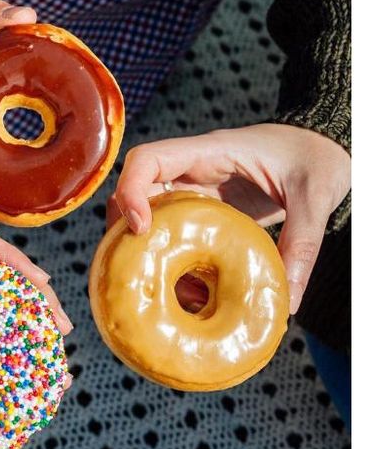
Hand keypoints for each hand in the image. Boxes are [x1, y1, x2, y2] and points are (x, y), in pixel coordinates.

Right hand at [112, 124, 350, 313]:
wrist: (325, 146)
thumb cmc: (317, 157)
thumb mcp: (315, 197)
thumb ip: (302, 244)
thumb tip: (289, 302)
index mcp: (209, 153)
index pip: (147, 159)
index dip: (131, 190)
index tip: (140, 228)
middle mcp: (192, 170)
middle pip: (134, 192)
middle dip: (124, 229)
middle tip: (132, 267)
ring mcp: (196, 190)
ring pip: (149, 215)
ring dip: (144, 247)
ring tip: (159, 285)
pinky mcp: (206, 210)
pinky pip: (174, 230)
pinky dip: (171, 257)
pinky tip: (186, 288)